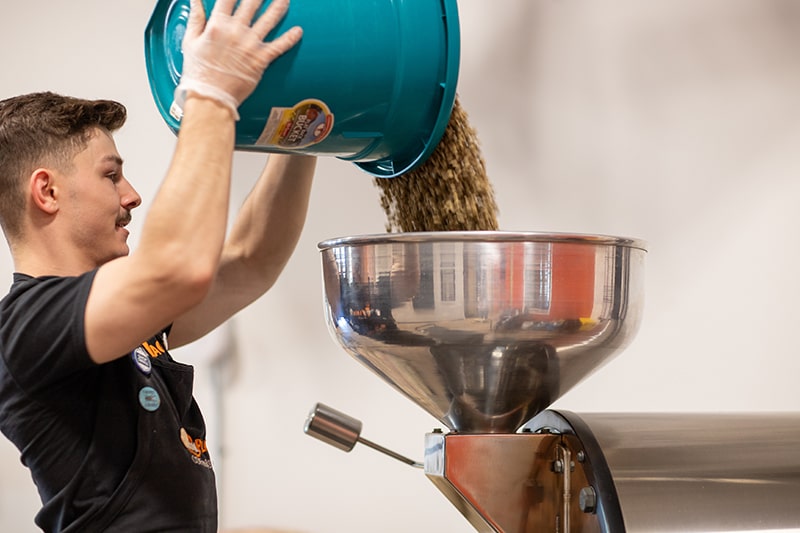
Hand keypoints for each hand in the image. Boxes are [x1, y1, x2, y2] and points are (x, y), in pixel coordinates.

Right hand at [175, 0, 302, 119]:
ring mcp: (250, 45)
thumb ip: (196, 17)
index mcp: (217, 25)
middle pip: (252, 2)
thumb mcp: (191, 41)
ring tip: (285, 0)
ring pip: (269, 19)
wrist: (211, 96)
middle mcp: (236, 31)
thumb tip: (195, 0)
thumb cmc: (199, 72)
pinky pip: (279, 46)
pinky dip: (290, 38)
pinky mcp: (260, 59)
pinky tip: (298, 31)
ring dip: (279, 6)